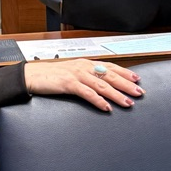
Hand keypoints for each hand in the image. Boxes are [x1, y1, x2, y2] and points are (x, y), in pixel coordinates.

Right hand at [23, 59, 143, 111]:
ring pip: (102, 85)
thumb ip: (86, 76)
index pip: (110, 67)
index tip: (137, 79)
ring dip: (116, 94)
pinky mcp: (68, 84)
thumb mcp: (72, 72)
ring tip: (127, 102)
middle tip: (139, 92)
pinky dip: (98, 100)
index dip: (125, 72)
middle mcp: (84, 67)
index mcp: (86, 63)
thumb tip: (101, 84)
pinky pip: (87, 93)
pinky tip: (106, 107)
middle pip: (110, 76)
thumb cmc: (51, 75)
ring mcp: (76, 75)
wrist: (31, 75)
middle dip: (126, 84)